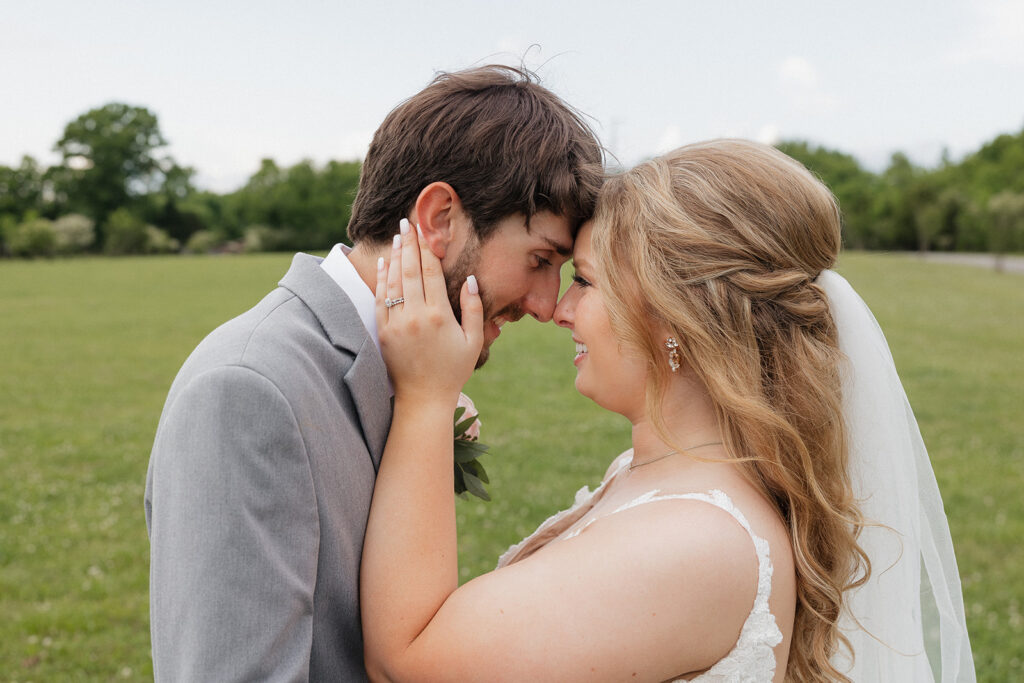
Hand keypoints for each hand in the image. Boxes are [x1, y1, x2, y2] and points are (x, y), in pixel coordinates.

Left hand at [375, 218, 483, 404]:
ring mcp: (396, 324)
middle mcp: (415, 316)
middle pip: (410, 271)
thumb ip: (472, 308)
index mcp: (438, 315)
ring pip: (393, 282)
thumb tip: (470, 279)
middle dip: (409, 244)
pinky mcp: (383, 333)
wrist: (423, 399)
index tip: (425, 231)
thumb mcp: (473, 341)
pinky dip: (382, 279)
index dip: (427, 249)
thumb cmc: (453, 371)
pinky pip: (380, 299)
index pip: (431, 272)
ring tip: (398, 237)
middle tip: (407, 223)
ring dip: (395, 256)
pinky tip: (385, 263)